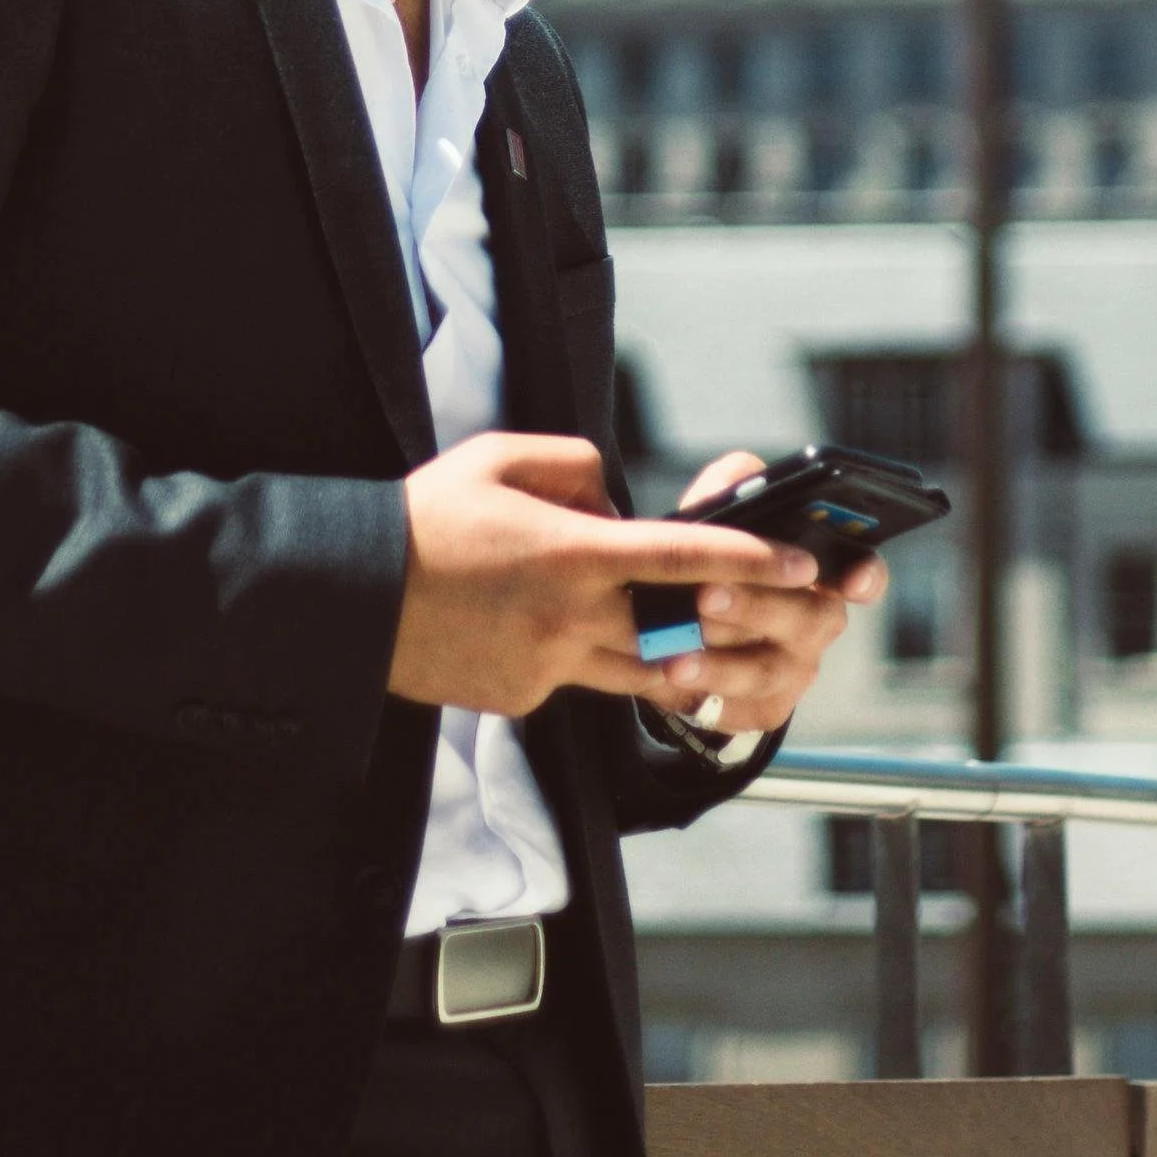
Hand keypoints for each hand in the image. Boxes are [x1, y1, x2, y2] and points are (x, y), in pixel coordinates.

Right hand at [388, 432, 822, 719]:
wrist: (354, 593)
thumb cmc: (428, 516)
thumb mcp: (503, 457)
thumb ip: (578, 467)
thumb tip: (614, 507)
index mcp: (573, 553)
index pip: (686, 559)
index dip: (754, 561)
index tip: (802, 564)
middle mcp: (570, 618)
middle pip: (677, 635)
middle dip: (725, 628)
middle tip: (760, 615)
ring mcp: (548, 667)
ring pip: (637, 672)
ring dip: (665, 653)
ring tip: (672, 628)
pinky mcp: (522, 699)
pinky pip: (575, 680)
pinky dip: (581, 656)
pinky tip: (539, 625)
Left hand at [669, 450, 886, 737]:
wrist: (689, 618)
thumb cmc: (719, 552)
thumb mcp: (725, 510)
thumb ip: (733, 484)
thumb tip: (736, 482)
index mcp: (823, 569)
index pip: (864, 573)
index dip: (866, 577)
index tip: (852, 578)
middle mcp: (818, 621)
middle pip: (805, 619)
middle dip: (754, 607)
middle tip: (705, 595)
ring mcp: (795, 670)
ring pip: (765, 671)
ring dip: (719, 663)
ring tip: (673, 654)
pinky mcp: (765, 708)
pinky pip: (739, 709)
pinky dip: (701, 695)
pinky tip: (666, 679)